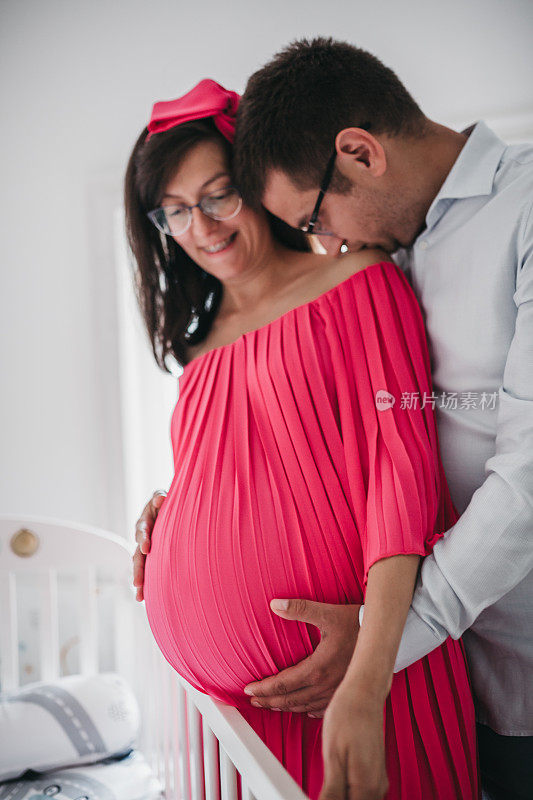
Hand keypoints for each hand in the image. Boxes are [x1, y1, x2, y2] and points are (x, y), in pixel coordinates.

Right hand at [132, 490, 166, 601]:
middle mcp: (143, 538)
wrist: (169, 508)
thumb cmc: (167, 501)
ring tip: (140, 597)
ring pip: (141, 566)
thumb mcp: (163, 496)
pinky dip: (148, 583)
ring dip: (140, 581)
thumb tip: (161, 499)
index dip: (143, 538)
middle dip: (138, 569)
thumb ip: (161, 497)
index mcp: (145, 522)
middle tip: (138, 583)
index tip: (146, 548)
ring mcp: (148, 549)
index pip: (142, 530)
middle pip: (137, 554)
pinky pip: (150, 570)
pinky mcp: (154, 557)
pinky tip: (148, 598)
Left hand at [244, 599, 359, 715]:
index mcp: (318, 668)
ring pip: (305, 706)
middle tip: (253, 701)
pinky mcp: (345, 690)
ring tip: (272, 705)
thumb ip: (299, 609)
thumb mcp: (326, 613)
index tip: (249, 690)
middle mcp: (326, 685)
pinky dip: (308, 710)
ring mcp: (337, 691)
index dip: (264, 688)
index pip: (283, 684)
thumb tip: (275, 604)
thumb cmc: (355, 622)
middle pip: (291, 700)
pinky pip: (323, 708)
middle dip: (270, 702)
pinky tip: (303, 710)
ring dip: (286, 707)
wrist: (383, 635)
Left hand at [319, 683, 387, 799]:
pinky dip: (343, 788)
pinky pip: (358, 790)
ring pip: (353, 798)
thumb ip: (332, 791)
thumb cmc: (348, 714)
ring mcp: (376, 780)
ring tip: (324, 780)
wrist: (364, 691)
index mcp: (366, 788)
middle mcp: (376, 788)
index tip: (303, 796)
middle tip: (313, 787)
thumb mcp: (333, 756)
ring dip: (337, 795)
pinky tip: (333, 775)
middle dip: (330, 799)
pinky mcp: (373, 772)